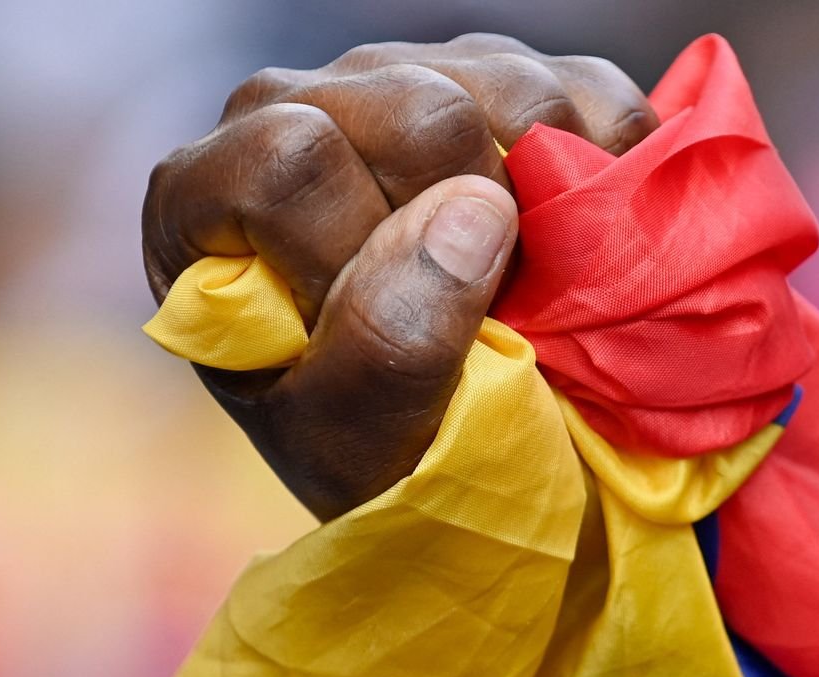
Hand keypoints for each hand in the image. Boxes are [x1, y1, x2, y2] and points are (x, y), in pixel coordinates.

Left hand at [143, 34, 658, 519]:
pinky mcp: (501, 77)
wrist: (472, 456)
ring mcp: (404, 80)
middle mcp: (294, 110)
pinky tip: (566, 244)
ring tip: (523, 284)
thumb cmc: (384, 455)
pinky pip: (593, 97)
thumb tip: (473, 212)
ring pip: (515, 90)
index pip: (292, 160)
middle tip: (476, 307)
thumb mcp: (361, 439)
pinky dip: (608, 180)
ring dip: (547, 203)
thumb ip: (389, 344)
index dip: (358, 247)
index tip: (385, 328)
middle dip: (469, 221)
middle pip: (418, 108)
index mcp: (210, 197)